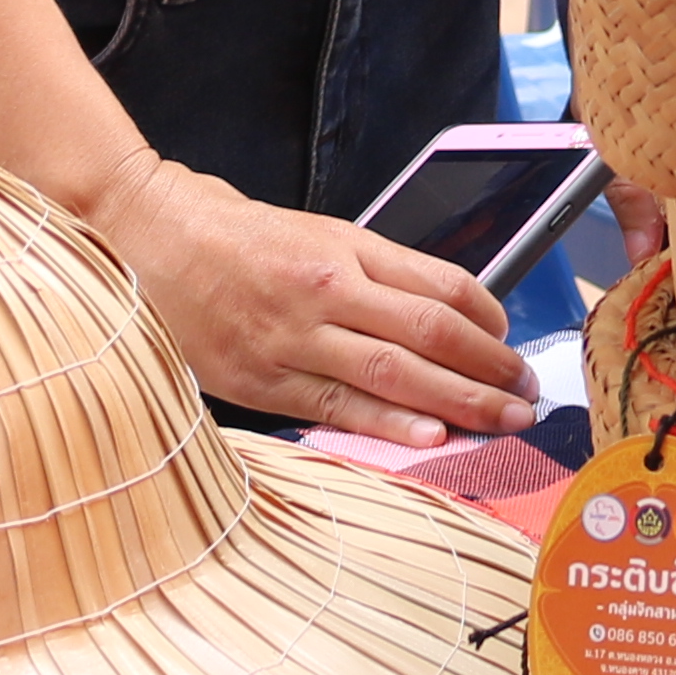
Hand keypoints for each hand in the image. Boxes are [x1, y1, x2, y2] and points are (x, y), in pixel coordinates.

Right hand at [86, 152, 542, 442]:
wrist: (147, 237)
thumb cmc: (234, 234)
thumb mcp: (314, 233)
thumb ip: (372, 272)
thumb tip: (437, 314)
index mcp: (344, 247)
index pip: (440, 284)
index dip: (487, 318)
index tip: (510, 341)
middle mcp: (327, 288)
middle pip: (430, 332)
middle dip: (488, 369)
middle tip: (528, 395)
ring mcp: (294, 336)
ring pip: (394, 373)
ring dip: (457, 402)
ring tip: (502, 421)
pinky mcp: (262, 379)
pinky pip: (337, 406)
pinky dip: (388, 426)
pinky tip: (431, 440)